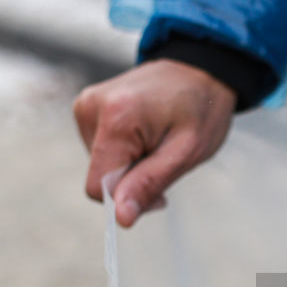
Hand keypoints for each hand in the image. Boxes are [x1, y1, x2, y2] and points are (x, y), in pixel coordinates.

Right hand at [72, 59, 236, 226]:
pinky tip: (146, 134)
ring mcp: (85, 106)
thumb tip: (120, 218)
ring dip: (130, 164)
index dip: (126, 199)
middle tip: (164, 159)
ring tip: (158, 141)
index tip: (158, 192)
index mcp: (115, 118)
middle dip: (132, 180)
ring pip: (100, 165)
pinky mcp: (87, 108)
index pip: (98, 186)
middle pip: (100, 177)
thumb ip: (150, 184)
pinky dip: (124, 151)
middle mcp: (91, 108)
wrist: (198, 69)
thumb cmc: (200, 108)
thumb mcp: (186, 152)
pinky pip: (100, 150)